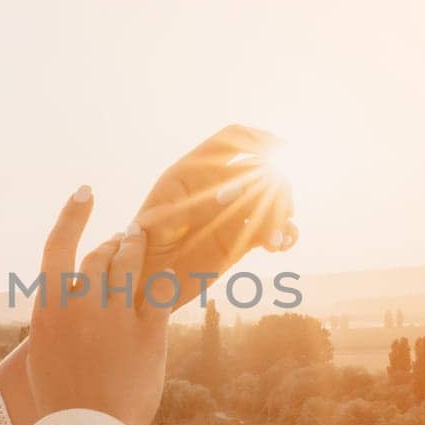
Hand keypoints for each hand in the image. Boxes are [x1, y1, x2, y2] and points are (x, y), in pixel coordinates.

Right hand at [24, 187, 169, 424]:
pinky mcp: (149, 329)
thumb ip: (57, 322)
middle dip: (112, 243)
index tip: (85, 193)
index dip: (72, 215)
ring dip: (137, 247)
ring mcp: (115, 313)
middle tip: (121, 240)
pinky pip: (160, 290)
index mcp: (48, 307)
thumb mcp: (44, 355)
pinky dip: (163, 277)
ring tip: (141, 240)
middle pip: (100, 255)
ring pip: (130, 262)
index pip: (59, 246)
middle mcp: (81, 302)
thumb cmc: (62, 403)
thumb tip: (70, 301)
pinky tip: (169, 268)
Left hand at [132, 124, 295, 309]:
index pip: (232, 140)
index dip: (258, 138)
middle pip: (260, 170)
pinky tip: (281, 245)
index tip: (282, 149)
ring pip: (271, 199)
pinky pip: (272, 230)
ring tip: (276, 239)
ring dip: (283, 212)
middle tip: (278, 212)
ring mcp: (230, 212)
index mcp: (190, 172)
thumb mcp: (157, 226)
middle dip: (275, 185)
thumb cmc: (140, 251)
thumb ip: (192, 206)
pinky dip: (284, 234)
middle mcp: (214, 188)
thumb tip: (234, 192)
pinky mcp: (241, 239)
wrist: (139, 285)